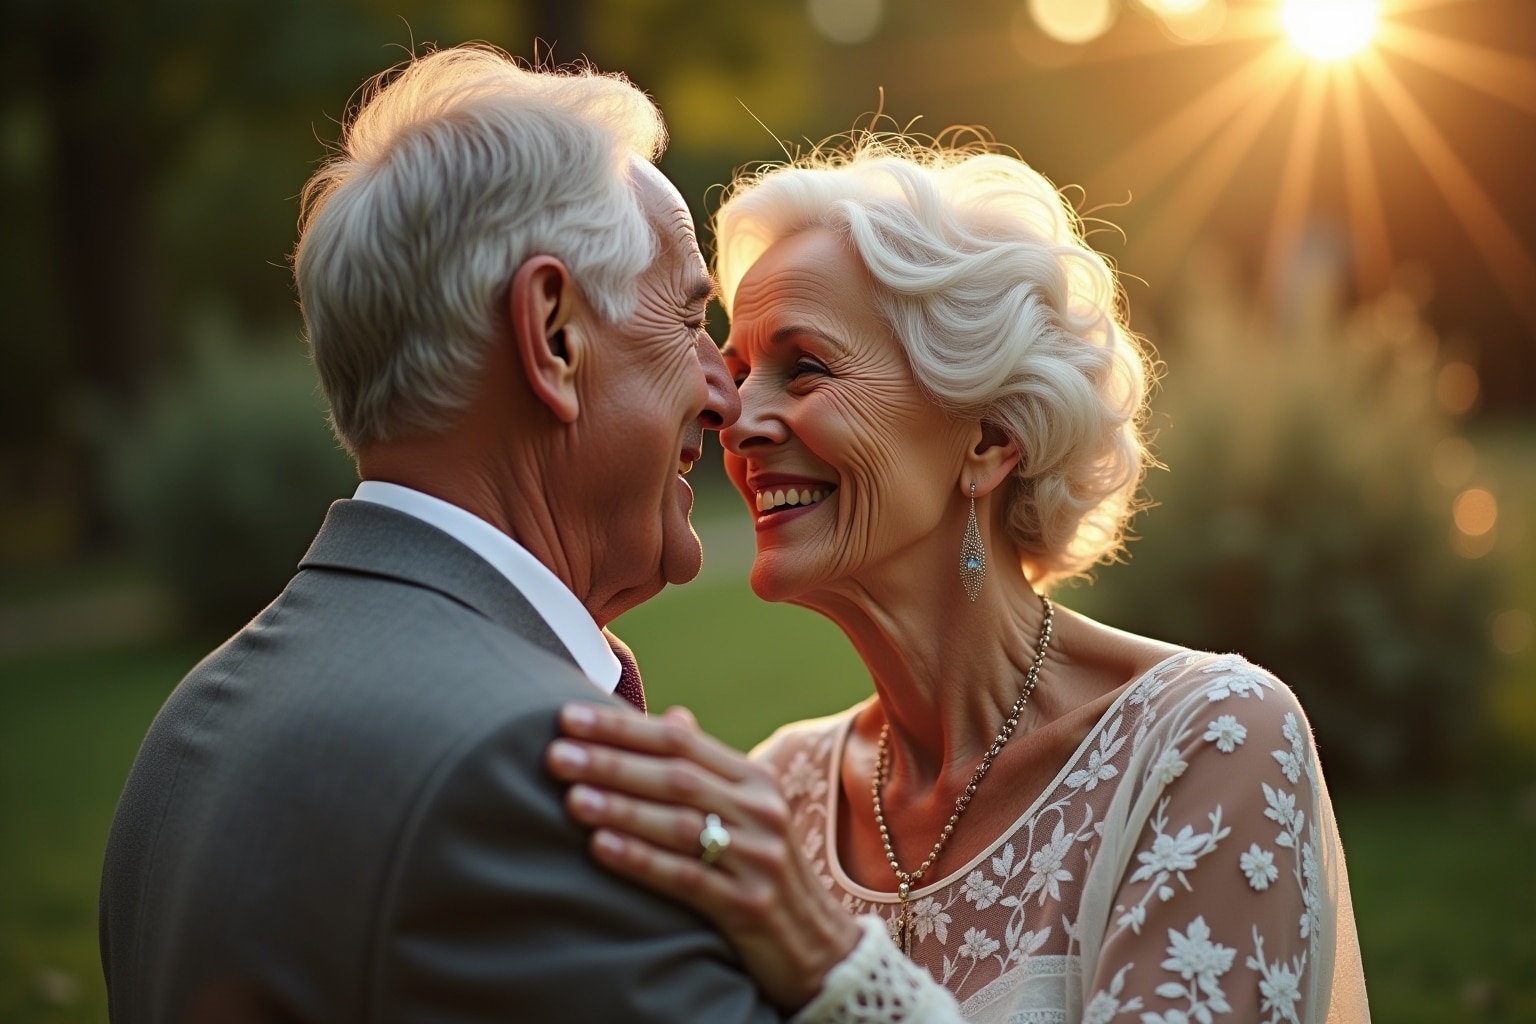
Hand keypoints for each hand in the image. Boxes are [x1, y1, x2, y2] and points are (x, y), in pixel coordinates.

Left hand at [546, 702, 861, 1011]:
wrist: (818, 944)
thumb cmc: (763, 868)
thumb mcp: (747, 811)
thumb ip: (707, 768)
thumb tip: (672, 716)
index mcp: (754, 779)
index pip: (681, 741)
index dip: (623, 727)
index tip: (568, 717)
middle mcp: (762, 811)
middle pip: (676, 777)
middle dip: (611, 763)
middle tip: (556, 755)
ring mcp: (759, 858)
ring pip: (680, 824)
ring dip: (621, 809)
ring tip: (572, 798)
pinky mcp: (749, 905)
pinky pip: (686, 877)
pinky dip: (641, 860)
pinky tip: (602, 848)